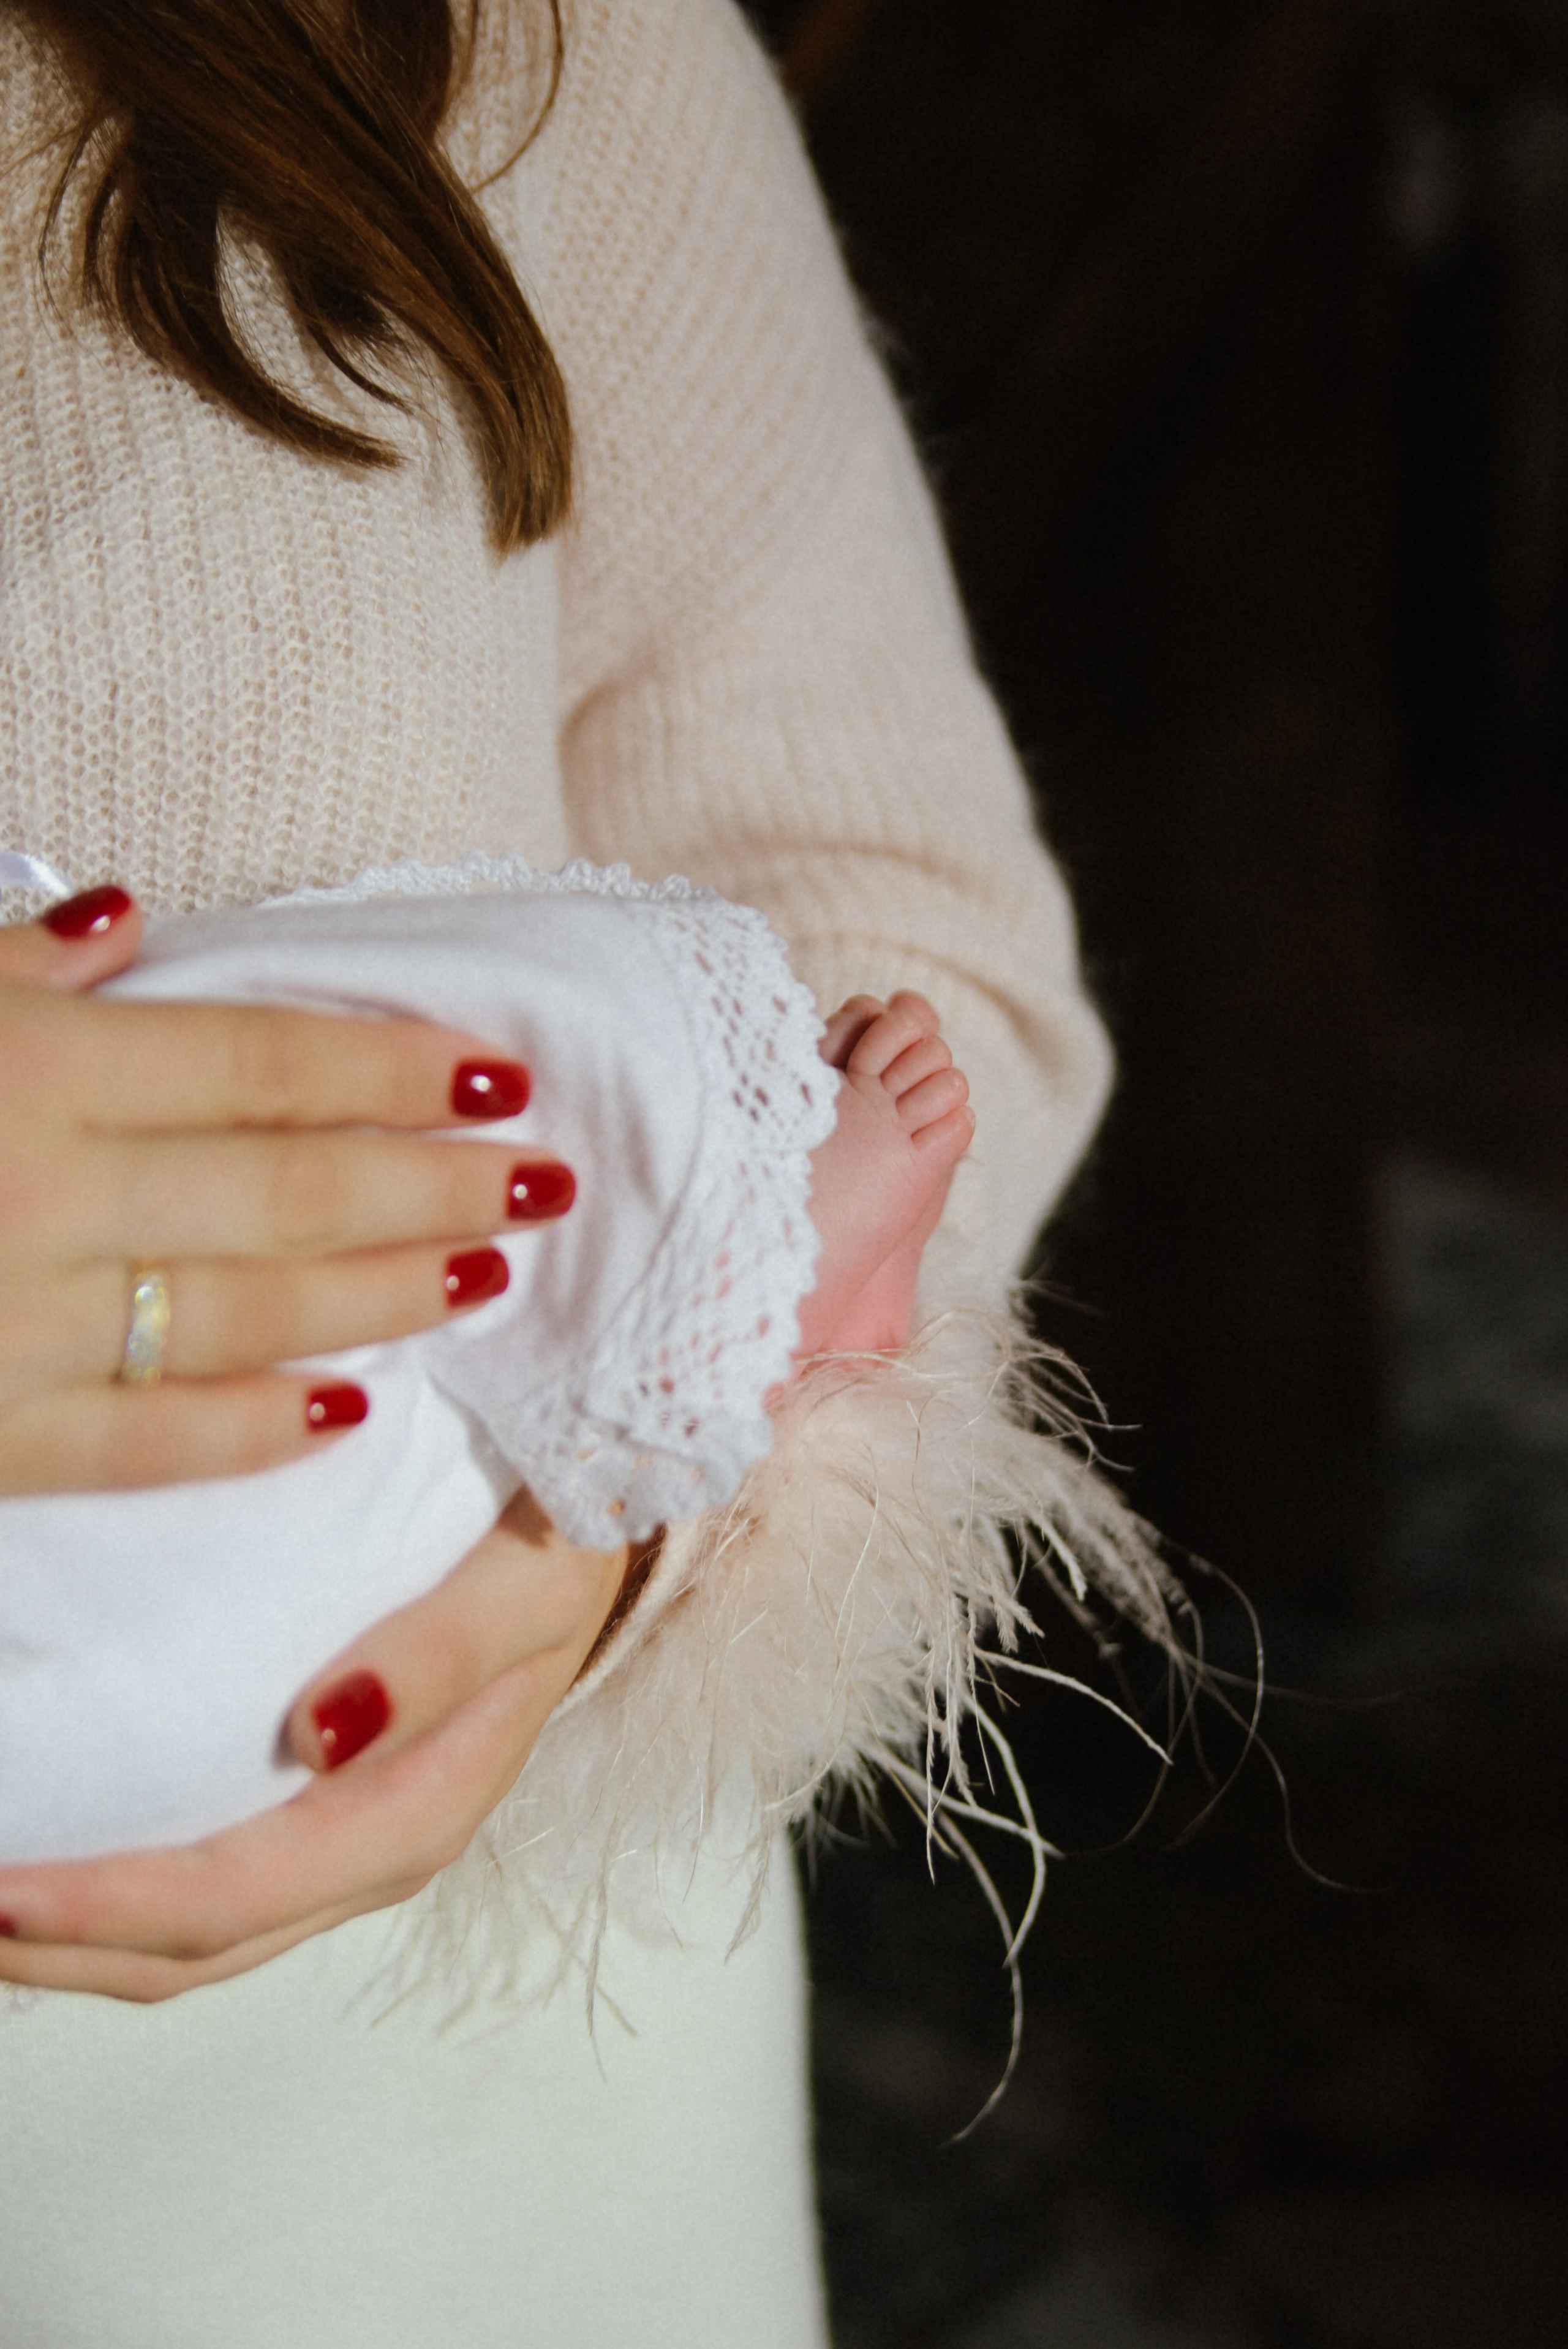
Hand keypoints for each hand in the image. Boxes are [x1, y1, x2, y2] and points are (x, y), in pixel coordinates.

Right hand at [0, 888, 574, 1495]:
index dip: (394, 1070)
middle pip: (292, 1189)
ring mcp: (27, 1329)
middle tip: (545, 1183)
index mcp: (38, 1073)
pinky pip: (148, 1442)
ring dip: (383, 1296)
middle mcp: (51, 1198)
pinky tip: (347, 1411)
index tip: (501, 1077)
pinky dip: (252, 1429)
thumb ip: (18, 965)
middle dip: (437, 1187)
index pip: (261, 1064)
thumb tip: (130, 917)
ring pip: (249, 1313)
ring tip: (485, 1275)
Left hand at [0, 1492, 632, 1999]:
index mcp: (416, 1810)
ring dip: (84, 1931)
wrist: (600, 1517)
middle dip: (66, 1948)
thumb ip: (439, 1657)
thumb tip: (322, 1731)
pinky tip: (64, 1837)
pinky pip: (209, 1874)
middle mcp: (371, 1845)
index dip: (113, 1909)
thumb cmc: (564, 1542)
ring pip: (193, 1934)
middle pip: (195, 1948)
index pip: (235, 1899)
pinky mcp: (324, 1799)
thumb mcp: (529, 1583)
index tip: (6, 1888)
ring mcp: (346, 1831)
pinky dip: (122, 1878)